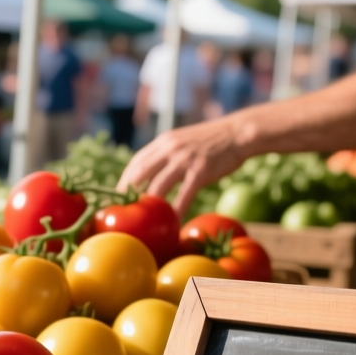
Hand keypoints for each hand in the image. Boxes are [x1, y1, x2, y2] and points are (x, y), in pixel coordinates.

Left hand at [118, 117, 245, 214]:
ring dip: (149, 205)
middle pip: (140, 174)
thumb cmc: (211, 141)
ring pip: (158, 186)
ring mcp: (184, 160)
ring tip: (144, 221)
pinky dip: (176, 210)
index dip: (124, 180)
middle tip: (124, 212)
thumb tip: (151, 173)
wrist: (238, 133)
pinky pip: (183, 195)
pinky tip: (173, 222)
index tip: (117, 196)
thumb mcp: (182, 141)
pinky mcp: (200, 171)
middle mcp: (169, 149)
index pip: (136, 162)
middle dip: (128, 194)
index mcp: (163, 142)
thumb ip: (166, 154)